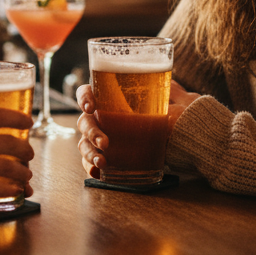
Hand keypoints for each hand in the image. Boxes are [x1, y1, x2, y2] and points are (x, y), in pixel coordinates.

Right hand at [77, 81, 200, 178]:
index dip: (84, 97)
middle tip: (105, 143)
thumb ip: (163, 89)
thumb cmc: (160, 113)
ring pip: (84, 143)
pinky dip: (91, 167)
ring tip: (102, 162)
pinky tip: (97, 172)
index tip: (90, 107)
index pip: (86, 93)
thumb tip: (170, 82)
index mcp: (106, 99)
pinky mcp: (103, 156)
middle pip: (84, 121)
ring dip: (89, 153)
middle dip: (91, 132)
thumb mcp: (161, 99)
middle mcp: (99, 118)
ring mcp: (98, 138)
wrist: (171, 136)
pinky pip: (90, 162)